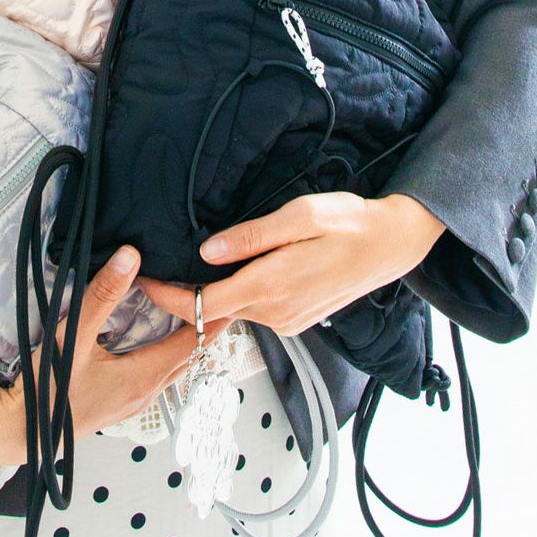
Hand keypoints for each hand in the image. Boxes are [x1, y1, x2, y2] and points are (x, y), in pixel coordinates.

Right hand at [10, 245, 229, 452]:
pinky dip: (168, 351)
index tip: (228, 291)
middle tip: (219, 297)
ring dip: (187, 341)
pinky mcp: (120, 401)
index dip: (210, 317)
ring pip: (173, 366)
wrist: (20, 431)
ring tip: (196, 312)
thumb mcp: (74, 334)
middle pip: (188, 357)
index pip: (192, 343)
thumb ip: (102, 294)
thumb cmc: (49, 387)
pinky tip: (158, 338)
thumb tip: (131, 256)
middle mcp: (146, 392)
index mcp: (143, 377)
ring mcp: (133, 400)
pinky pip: (156, 372)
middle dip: (206, 328)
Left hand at [136, 192, 445, 336]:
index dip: (168, 297)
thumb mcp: (299, 216)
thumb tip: (208, 252)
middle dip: (183, 294)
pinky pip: (254, 310)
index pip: (205, 305)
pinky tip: (227, 274)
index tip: (144, 281)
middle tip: (157, 266)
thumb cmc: (350, 223)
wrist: (392, 244)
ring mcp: (288, 320)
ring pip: (234, 311)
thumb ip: (252, 237)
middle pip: (215, 311)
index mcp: (273, 287)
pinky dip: (234, 296)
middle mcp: (277, 312)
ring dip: (209, 295)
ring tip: (185, 267)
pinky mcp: (296, 319)